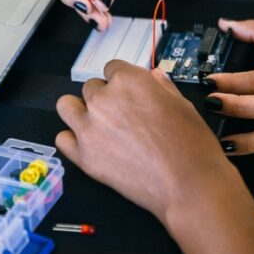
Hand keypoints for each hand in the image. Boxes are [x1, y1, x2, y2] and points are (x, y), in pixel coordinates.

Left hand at [55, 60, 236, 222]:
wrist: (188, 185)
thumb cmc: (191, 146)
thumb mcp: (183, 105)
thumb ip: (162, 87)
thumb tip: (154, 78)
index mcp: (129, 80)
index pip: (112, 68)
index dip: (123, 81)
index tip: (129, 93)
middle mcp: (104, 99)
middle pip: (92, 87)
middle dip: (105, 97)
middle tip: (121, 115)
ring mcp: (90, 128)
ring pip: (66, 106)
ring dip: (79, 111)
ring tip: (97, 124)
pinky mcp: (83, 156)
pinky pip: (62, 138)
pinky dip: (72, 139)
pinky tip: (90, 145)